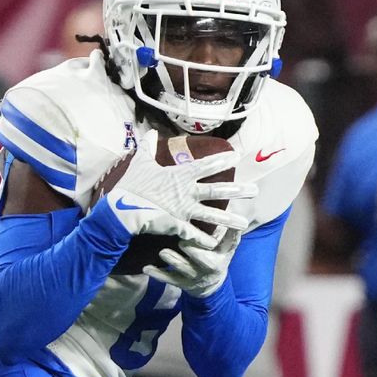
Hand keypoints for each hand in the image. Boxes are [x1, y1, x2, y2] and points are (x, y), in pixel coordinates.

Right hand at [104, 130, 255, 248]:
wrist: (121, 209)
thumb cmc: (131, 185)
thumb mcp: (140, 162)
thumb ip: (148, 147)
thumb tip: (151, 132)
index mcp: (179, 175)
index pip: (206, 164)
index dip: (222, 159)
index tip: (237, 155)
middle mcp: (186, 191)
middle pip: (217, 189)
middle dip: (238, 190)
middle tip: (255, 191)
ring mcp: (183, 210)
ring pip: (213, 215)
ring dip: (230, 220)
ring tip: (246, 224)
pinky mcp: (177, 226)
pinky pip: (195, 235)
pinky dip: (206, 240)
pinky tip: (217, 244)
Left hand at [143, 226, 241, 296]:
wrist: (210, 285)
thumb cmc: (218, 257)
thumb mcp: (227, 247)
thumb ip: (230, 232)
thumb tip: (232, 210)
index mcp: (220, 257)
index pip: (223, 247)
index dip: (221, 239)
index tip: (214, 229)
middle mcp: (207, 268)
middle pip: (201, 260)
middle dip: (192, 250)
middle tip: (182, 241)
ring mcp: (192, 276)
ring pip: (182, 269)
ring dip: (173, 260)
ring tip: (163, 252)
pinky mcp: (180, 283)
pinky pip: (168, 279)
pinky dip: (157, 274)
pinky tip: (146, 269)